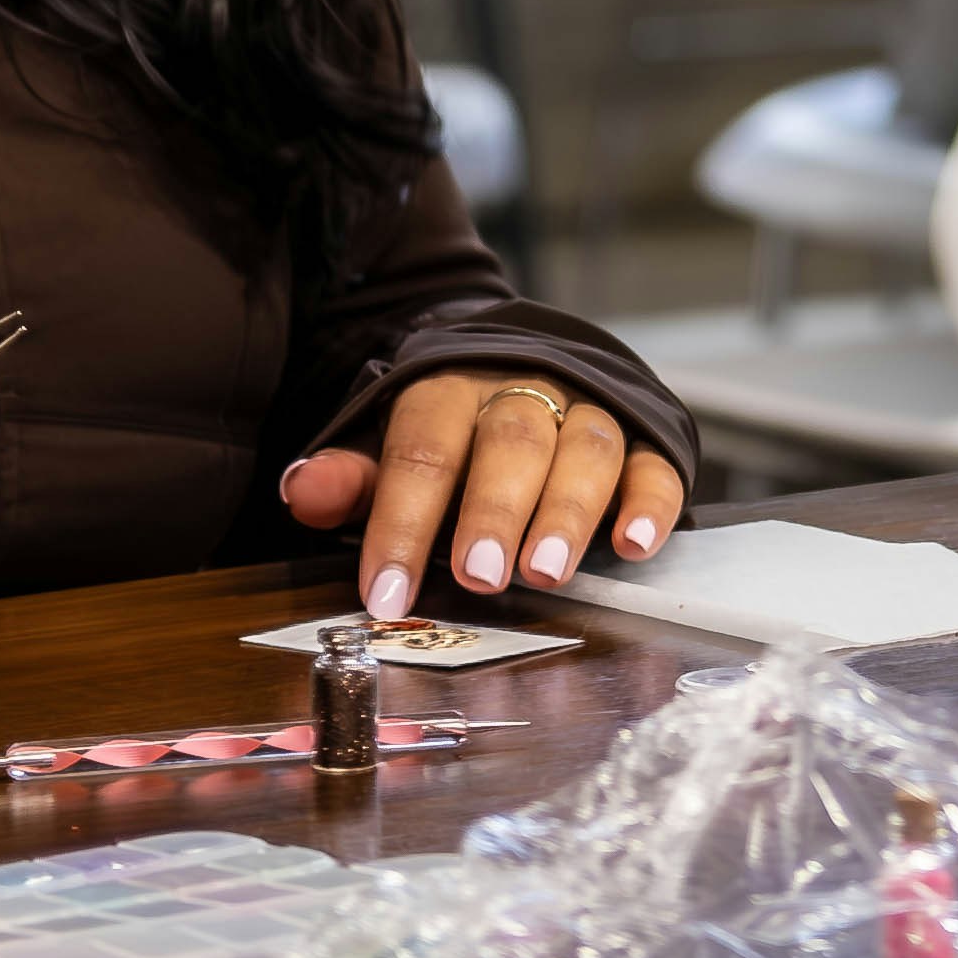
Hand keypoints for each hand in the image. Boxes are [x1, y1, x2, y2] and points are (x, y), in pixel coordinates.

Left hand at [279, 370, 685, 623]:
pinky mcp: (645, 433)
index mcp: (451, 389)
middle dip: (495, 509)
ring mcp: (590, 408)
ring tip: (545, 570)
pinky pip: (654, 462)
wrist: (525, 363)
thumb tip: (304, 490)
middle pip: (513, 440)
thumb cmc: (450, 433)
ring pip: (586, 446)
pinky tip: (635, 544)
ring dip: (568, 509)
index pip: (423, 448)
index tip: (386, 594)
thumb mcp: (388, 446)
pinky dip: (649, 502)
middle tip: (479, 575)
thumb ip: (352, 475)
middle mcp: (525, 389)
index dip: (403, 521)